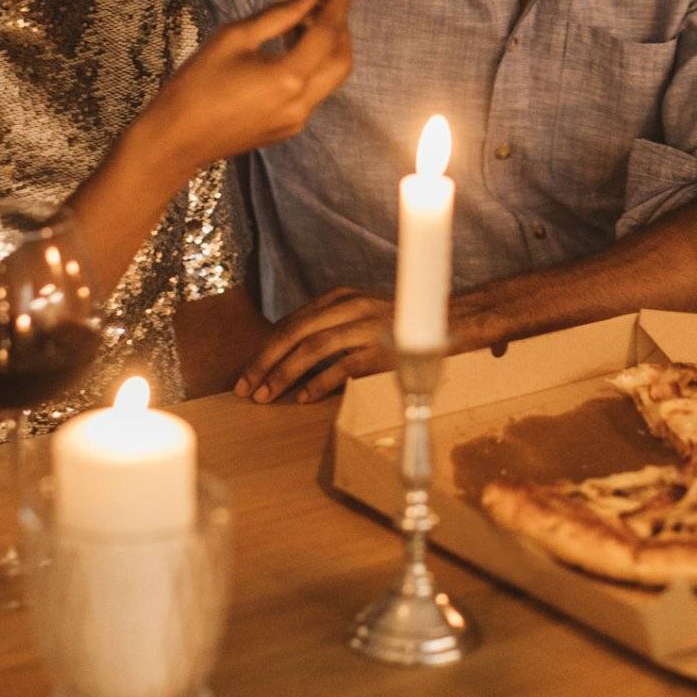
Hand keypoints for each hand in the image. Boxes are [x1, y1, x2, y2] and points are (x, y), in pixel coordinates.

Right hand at [143, 0, 354, 169]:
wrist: (177, 138)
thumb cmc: (196, 83)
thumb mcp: (233, 38)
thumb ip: (277, 16)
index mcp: (288, 79)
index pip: (328, 35)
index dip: (339, 5)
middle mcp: (301, 103)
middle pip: (342, 61)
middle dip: (341, 28)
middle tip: (328, 2)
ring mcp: (297, 120)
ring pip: (331, 79)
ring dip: (328, 49)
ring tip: (306, 22)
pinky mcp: (289, 128)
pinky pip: (314, 93)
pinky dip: (312, 67)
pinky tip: (291, 49)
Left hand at [234, 286, 394, 403]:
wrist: (452, 322)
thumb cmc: (401, 327)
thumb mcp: (361, 317)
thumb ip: (331, 328)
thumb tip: (292, 358)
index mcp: (341, 297)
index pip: (291, 322)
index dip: (265, 348)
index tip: (247, 373)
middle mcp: (350, 306)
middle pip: (294, 331)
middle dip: (264, 360)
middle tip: (244, 387)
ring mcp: (367, 326)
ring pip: (313, 347)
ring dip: (283, 373)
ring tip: (265, 396)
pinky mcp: (383, 348)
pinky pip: (343, 366)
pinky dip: (319, 382)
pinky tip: (302, 398)